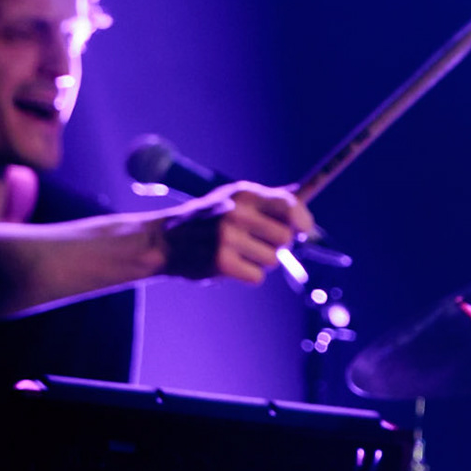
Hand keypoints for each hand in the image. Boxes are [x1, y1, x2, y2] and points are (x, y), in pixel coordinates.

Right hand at [161, 181, 318, 283]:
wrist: (165, 242)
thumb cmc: (210, 219)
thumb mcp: (235, 199)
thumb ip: (269, 199)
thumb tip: (305, 195)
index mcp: (244, 194)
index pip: (289, 204)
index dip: (303, 220)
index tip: (303, 231)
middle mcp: (236, 212)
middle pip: (285, 238)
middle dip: (278, 245)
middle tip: (260, 243)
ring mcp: (227, 237)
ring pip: (273, 260)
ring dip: (262, 261)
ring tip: (240, 252)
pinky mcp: (220, 262)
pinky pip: (257, 277)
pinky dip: (248, 275)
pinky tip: (231, 265)